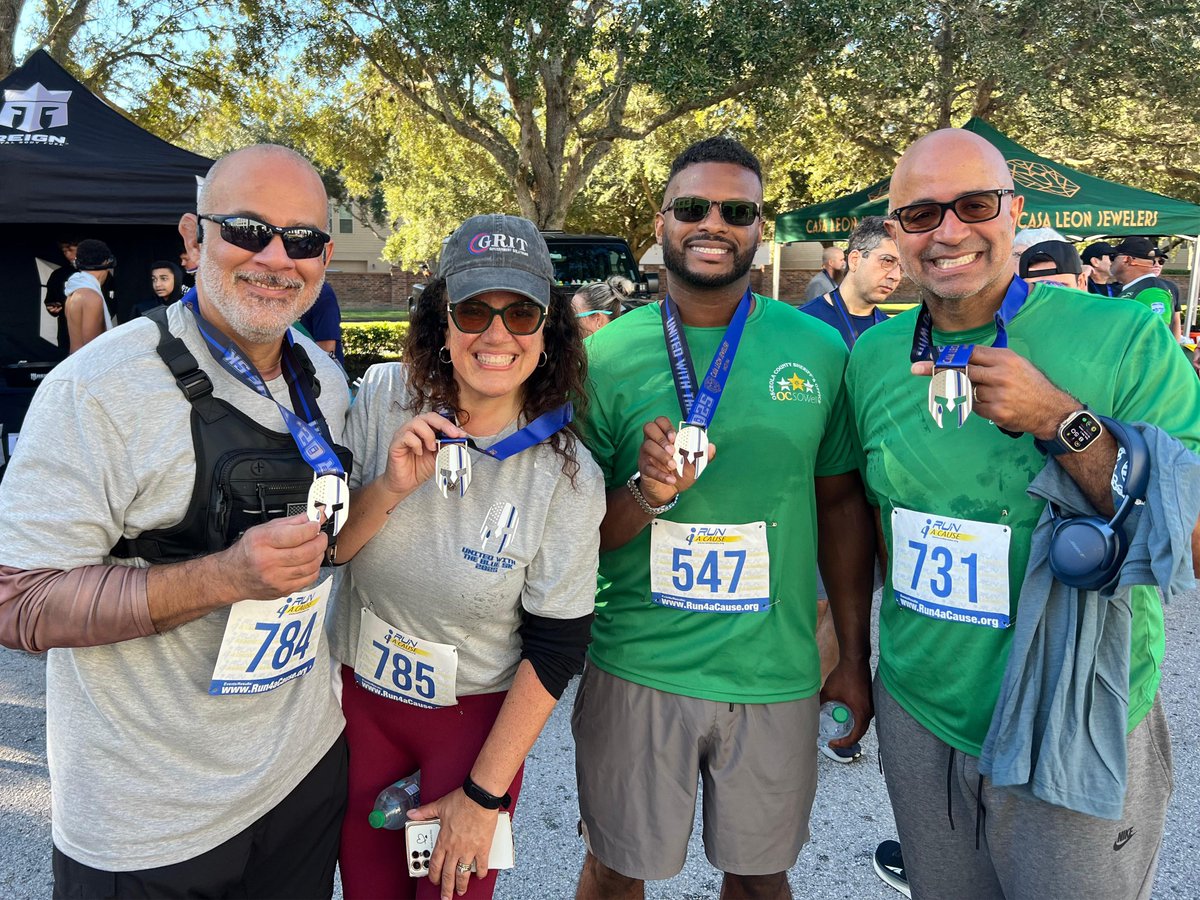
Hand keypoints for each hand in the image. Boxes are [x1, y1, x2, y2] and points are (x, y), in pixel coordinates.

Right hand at [220, 513, 327, 599]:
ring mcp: (276, 578)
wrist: (232, 577)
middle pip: (305, 552)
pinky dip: (314, 568)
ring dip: (319, 555)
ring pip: (310, 566)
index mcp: (261, 542)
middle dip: (319, 542)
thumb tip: (309, 518)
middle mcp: (268, 561)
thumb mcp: (261, 530)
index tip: (316, 525)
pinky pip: (309, 579)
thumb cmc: (247, 552)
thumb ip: (288, 522)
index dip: (311, 529)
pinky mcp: (283, 590)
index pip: (294, 535)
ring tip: (317, 548)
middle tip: (321, 536)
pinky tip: (311, 561)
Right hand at [383, 412, 465, 494]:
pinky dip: (416, 444)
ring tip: (432, 448)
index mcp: (424, 429)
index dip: (450, 425)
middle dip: (443, 424)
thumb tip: (460, 439)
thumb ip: (448, 447)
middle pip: (428, 416)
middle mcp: (413, 429)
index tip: (461, 434)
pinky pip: (406, 436)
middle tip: (454, 435)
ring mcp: (402, 434)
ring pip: (416, 423)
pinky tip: (418, 453)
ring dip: (429, 435)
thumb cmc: (420, 468)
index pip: (437, 419)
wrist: (405, 484)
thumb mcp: (439, 457)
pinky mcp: (395, 444)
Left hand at [409, 788, 498, 898]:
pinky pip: (482, 864)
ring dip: (461, 884)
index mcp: (443, 840)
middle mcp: (455, 848)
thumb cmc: (461, 801)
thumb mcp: (439, 805)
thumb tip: (412, 813)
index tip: (434, 881)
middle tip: (446, 897)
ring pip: (463, 873)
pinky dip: (481, 872)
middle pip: (448, 874)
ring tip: (461, 891)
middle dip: (446, 888)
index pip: (435, 864)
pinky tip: (480, 875)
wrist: (479, 798)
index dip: (433, 875)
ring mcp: (469, 849)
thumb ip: (425, 812)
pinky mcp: (482, 847)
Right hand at [636, 416, 716, 505]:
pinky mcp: (644, 468)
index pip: (660, 421)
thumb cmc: (680, 473)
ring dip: (662, 455)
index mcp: (666, 437)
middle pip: (649, 427)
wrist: (668, 491)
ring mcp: (647, 454)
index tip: (675, 438)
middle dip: (661, 437)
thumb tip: (712, 446)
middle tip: (672, 450)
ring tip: (673, 466)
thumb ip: (703, 456)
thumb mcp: (694, 465)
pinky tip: (671, 480)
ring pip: (647, 446)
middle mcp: (654, 442)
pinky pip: (648, 468)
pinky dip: (661, 474)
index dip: (667, 426)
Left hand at [820, 655, 872, 747]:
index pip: (855, 736)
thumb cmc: (845, 675)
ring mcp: (872, 705)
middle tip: (835, 740)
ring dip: (852, 728)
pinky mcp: (870, 699)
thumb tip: (813, 712)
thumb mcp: (828, 692)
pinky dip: (855, 719)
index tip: (832, 743)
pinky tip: (845, 716)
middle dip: (847, 738)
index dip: (843, 743)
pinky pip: (863, 715)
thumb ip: (821, 703)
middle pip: (860, 732)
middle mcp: (870, 711)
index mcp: (862, 713)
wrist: (855, 660)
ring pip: (862, 723)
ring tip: (839, 730)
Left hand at [911, 345, 1076, 438]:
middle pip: (960, 370)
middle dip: (936, 370)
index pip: (968, 354)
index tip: (928, 358)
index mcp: (1004, 358)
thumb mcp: (1016, 363)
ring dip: (970, 393)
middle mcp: (1000, 374)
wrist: (1051, 410)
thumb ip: (991, 360)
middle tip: (917, 369)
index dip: (948, 356)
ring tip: (991, 394)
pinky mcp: (996, 412)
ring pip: (967, 391)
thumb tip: (961, 358)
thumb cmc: (1031, 384)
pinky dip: (978, 406)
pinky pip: (974, 407)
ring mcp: (997, 394)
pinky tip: (994, 405)